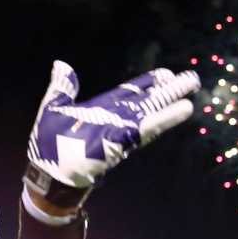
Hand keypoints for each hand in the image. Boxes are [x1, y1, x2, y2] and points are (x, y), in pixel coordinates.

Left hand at [24, 60, 199, 205]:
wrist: (47, 174)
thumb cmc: (48, 145)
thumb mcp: (53, 108)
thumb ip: (62, 87)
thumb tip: (62, 65)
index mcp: (101, 109)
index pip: (129, 92)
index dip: (147, 83)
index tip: (164, 74)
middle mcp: (114, 118)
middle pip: (146, 101)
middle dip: (167, 91)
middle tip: (190, 79)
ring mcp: (120, 130)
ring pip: (150, 113)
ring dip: (170, 102)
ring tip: (190, 92)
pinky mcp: (122, 143)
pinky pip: (146, 129)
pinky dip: (164, 119)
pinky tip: (182, 110)